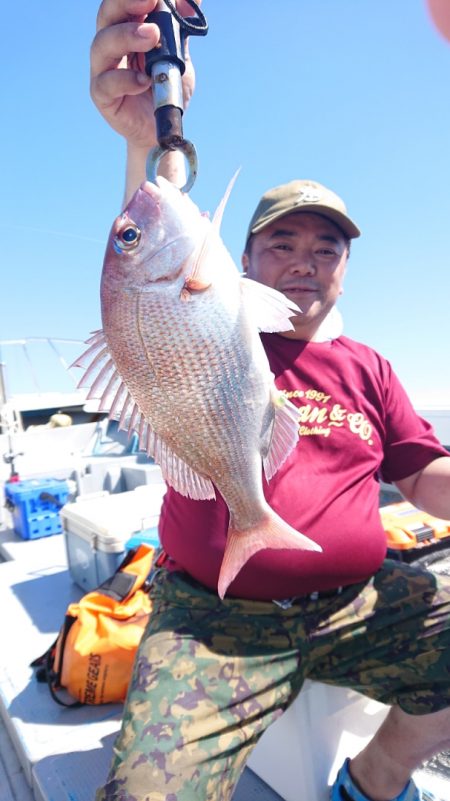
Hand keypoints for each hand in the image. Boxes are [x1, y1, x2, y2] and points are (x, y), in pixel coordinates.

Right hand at [90, 0, 196, 149]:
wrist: (162, 129)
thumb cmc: (165, 89)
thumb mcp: (179, 56)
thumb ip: (181, 29)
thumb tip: (195, 0)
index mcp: (126, 30)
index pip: (122, 4)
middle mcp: (110, 46)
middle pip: (107, 16)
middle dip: (126, 4)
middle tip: (151, 2)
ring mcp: (103, 70)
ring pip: (102, 45)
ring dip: (126, 36)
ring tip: (151, 37)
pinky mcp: (102, 96)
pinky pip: (106, 84)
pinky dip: (125, 79)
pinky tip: (144, 80)